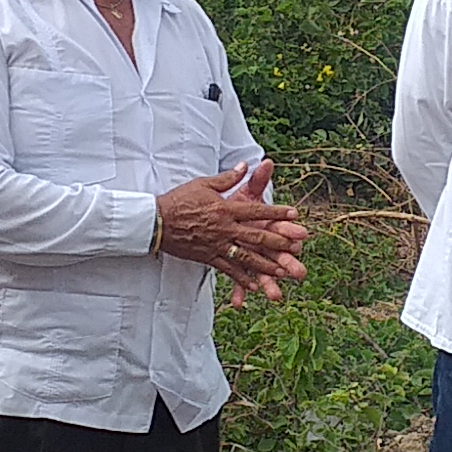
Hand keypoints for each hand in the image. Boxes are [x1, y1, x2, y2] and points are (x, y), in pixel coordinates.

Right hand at [157, 160, 309, 302]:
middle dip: (278, 242)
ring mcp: (217, 245)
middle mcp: (224, 228)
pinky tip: (254, 286)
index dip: (277, 212)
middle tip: (296, 247)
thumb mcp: (203, 184)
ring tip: (282, 272)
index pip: (257, 210)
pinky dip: (241, 278)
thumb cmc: (179, 200)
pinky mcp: (208, 257)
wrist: (156, 221)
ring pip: (246, 257)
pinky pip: (228, 270)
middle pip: (256, 236)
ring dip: (265, 265)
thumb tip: (245, 165)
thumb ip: (227, 178)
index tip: (294, 214)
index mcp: (225, 208)